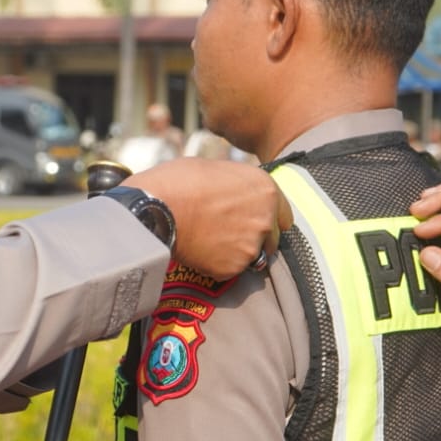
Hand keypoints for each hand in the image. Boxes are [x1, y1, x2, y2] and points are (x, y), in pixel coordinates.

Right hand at [126, 159, 291, 278]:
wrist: (157, 208)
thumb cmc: (179, 182)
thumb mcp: (216, 169)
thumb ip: (236, 185)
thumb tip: (233, 192)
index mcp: (266, 189)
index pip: (284, 215)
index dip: (268, 218)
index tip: (253, 222)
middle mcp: (266, 219)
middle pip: (272, 239)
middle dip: (255, 239)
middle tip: (228, 234)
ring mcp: (251, 246)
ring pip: (251, 257)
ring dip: (236, 253)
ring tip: (210, 242)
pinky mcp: (233, 268)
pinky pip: (229, 271)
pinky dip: (217, 265)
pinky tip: (200, 251)